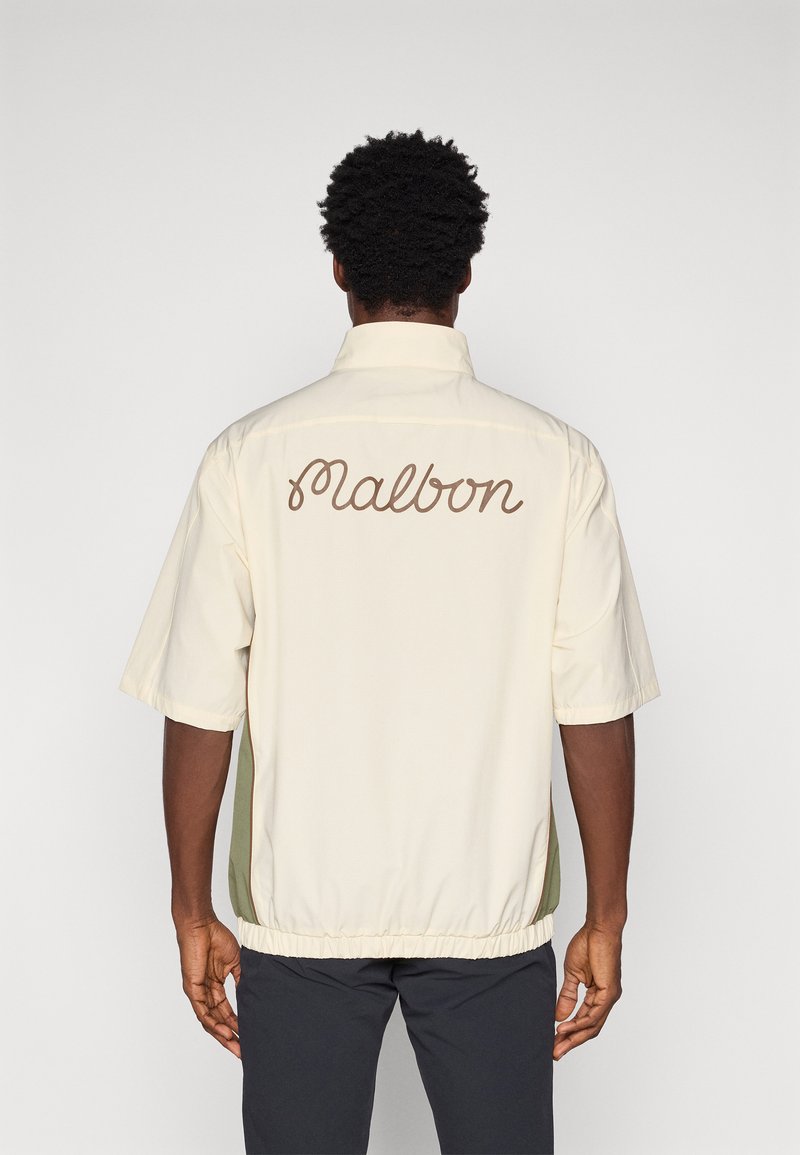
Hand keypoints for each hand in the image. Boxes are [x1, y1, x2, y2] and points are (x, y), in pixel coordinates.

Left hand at [175, 915, 241, 1058]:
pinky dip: (213, 1024)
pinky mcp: (192, 989)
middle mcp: (205, 993)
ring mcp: (197, 992)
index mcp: (214, 987)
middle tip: (243, 1052)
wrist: (201, 925)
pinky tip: (224, 1032)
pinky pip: (202, 1012)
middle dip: (230, 1038)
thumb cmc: (216, 938)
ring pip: (209, 1021)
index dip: (236, 1025)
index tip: (248, 1037)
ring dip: (222, 1035)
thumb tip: (252, 994)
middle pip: (217, 1022)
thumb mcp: (235, 962)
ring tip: (236, 1046)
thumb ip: (241, 979)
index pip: (225, 1012)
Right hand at [553, 922, 622, 1060]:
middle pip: (589, 1029)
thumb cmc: (588, 945)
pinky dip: (579, 1023)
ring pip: (592, 1025)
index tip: (554, 1043)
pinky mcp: (609, 992)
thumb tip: (559, 1016)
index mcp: (598, 995)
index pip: (585, 1021)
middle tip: (556, 1054)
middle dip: (572, 1042)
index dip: (570, 1034)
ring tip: (557, 1045)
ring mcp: (609, 997)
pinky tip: (565, 1028)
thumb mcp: (573, 974)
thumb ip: (567, 996)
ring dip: (574, 1037)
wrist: (599, 929)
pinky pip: (594, 1013)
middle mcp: (606, 1000)